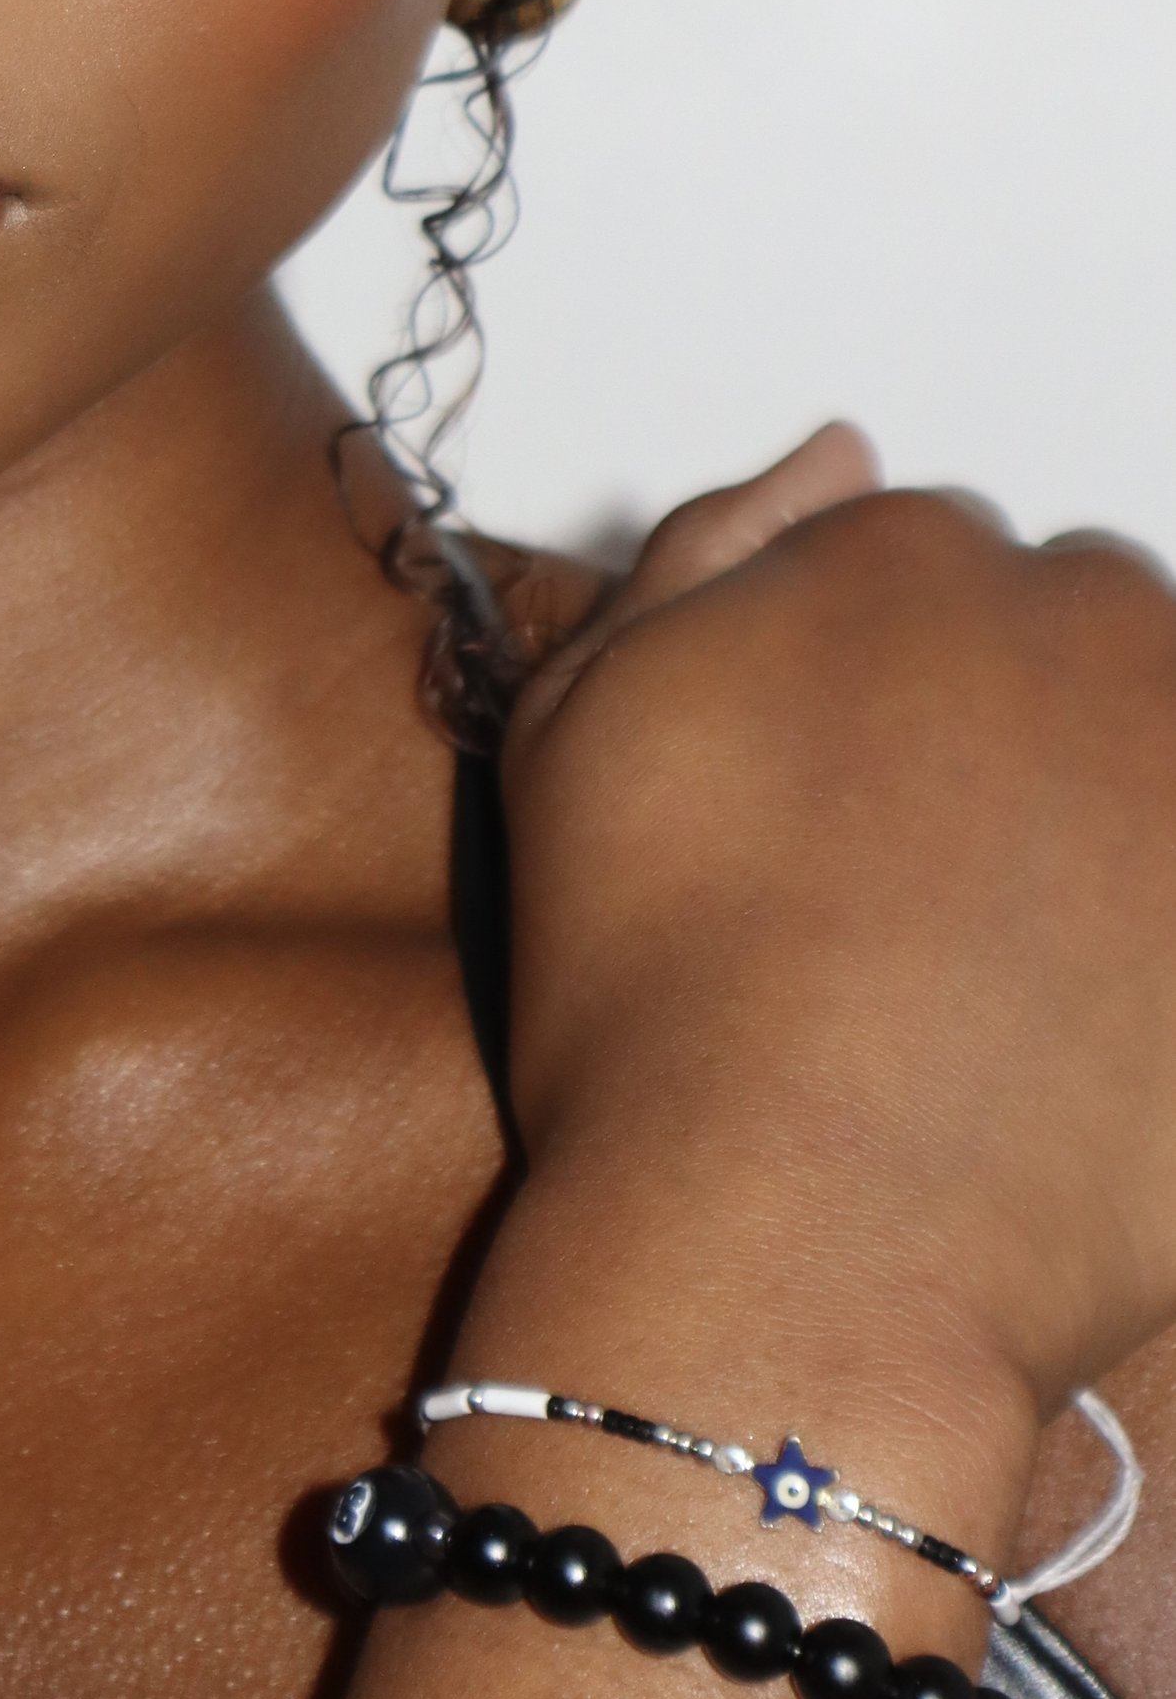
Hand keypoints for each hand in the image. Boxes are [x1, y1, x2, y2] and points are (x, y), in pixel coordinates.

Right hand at [495, 432, 1175, 1437]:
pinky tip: (1101, 1022)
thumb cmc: (656, 1001)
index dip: (877, 695)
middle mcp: (1074, 619)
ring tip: (1030, 974)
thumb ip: (707, 551)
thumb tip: (840, 452)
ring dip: (1117, 812)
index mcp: (897, 555)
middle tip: (934, 899)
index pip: (927, 566)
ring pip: (1160, 733)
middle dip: (1017, 729)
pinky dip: (1159, 929)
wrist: (794, 1246)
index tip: (846, 809)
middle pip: (1071, 630)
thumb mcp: (580, 730)